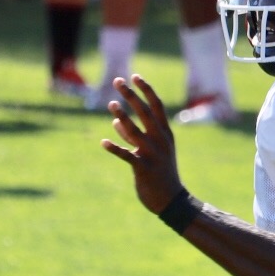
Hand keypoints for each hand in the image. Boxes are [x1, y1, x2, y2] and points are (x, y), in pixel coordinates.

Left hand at [100, 74, 184, 214]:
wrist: (171, 199)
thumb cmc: (161, 172)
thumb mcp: (152, 150)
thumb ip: (133, 134)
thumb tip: (115, 120)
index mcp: (165, 133)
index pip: (156, 106)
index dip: (146, 89)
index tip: (135, 76)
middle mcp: (160, 140)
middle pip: (145, 112)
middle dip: (131, 95)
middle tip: (117, 81)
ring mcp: (153, 154)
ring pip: (135, 131)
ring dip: (123, 116)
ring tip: (111, 104)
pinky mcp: (143, 169)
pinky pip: (127, 156)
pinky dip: (115, 148)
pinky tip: (103, 143)